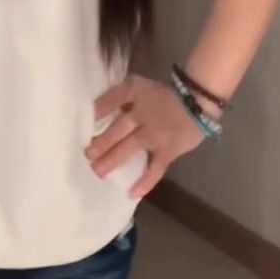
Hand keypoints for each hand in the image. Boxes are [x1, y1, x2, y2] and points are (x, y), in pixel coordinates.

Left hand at [85, 73, 214, 198]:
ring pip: (130, 149)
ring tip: (98, 171)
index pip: (110, 101)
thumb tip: (97, 110)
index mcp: (134, 94)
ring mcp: (154, 135)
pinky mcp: (167, 152)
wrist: (197, 102)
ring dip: (112, 160)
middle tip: (86, 155)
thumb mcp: (139, 85)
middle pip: (117, 130)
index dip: (96, 113)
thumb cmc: (164, 95)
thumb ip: (120, 96)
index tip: (82, 124)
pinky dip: (145, 181)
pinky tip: (132, 193)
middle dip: (100, 143)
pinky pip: (155, 169)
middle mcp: (142, 116)